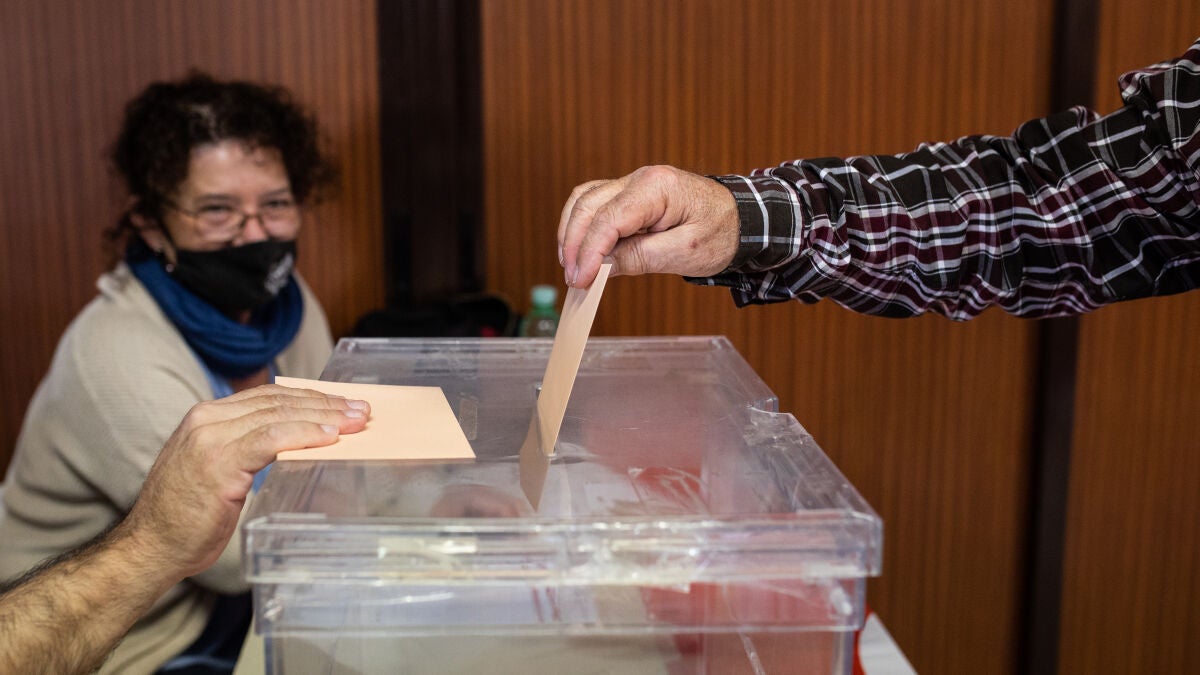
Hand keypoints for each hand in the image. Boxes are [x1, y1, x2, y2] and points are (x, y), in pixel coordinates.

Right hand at [117, 384, 369, 579]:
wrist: (149, 548)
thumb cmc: (186, 517)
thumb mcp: (218, 470)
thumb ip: (247, 449)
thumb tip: (297, 442)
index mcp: (205, 417)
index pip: (268, 397)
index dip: (310, 398)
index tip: (342, 404)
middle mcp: (206, 420)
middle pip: (278, 402)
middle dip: (325, 404)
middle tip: (362, 410)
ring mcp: (211, 439)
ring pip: (279, 416)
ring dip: (324, 416)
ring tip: (356, 421)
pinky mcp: (219, 463)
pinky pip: (271, 440)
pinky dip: (305, 434)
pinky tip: (331, 436)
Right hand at [557, 165, 739, 288]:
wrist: (741, 219)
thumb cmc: (721, 233)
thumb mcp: (684, 253)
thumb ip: (639, 257)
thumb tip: (601, 267)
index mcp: (657, 188)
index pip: (609, 218)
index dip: (589, 251)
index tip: (581, 280)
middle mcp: (640, 178)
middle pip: (588, 205)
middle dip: (573, 243)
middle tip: (573, 279)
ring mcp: (632, 183)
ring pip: (584, 200)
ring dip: (572, 233)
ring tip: (572, 267)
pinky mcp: (629, 194)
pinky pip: (595, 203)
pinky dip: (582, 226)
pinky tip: (581, 251)